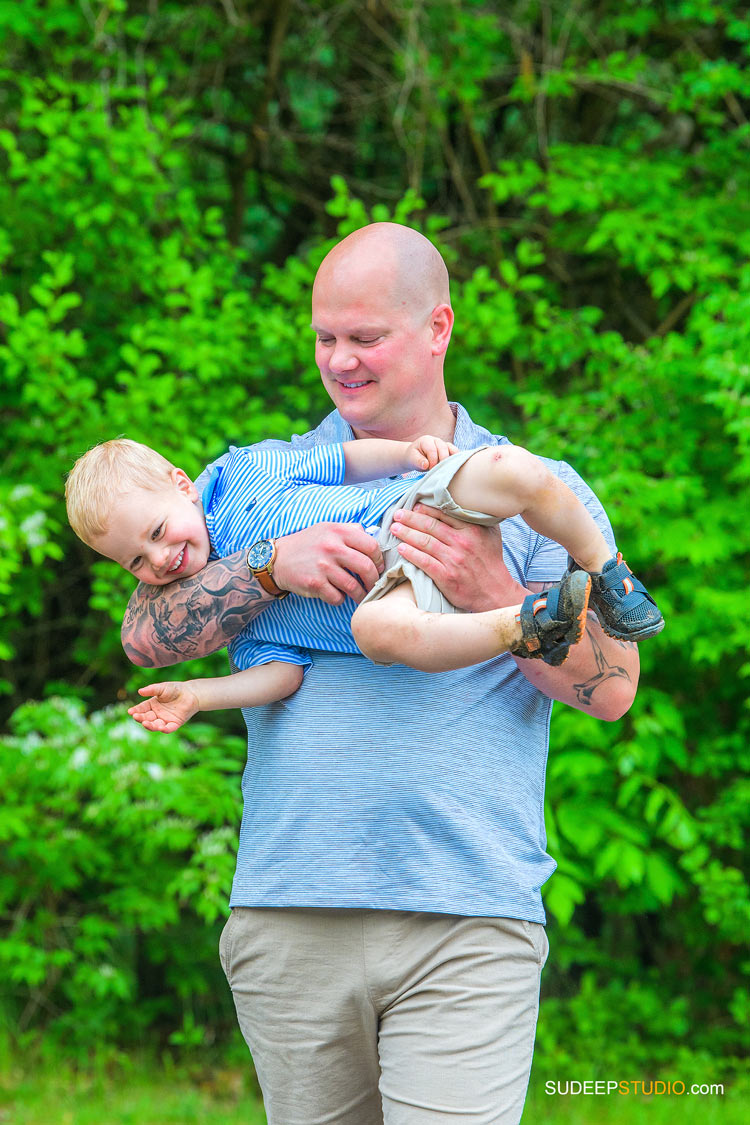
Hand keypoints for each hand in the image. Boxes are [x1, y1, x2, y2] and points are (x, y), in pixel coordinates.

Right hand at [128, 680, 199, 732]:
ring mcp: (165, 720)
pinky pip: (169, 728)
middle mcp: (157, 714)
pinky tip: (161, 728)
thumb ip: (152, 689)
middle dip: (141, 718)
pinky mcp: (175, 724)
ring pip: (155, 725)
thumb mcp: (162, 688)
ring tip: (146, 723)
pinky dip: (165, 729)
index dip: (136, 711)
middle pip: (146, 718)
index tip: (130, 712)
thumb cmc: (175, 689)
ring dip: (150, 725)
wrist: (191, 693)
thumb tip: (139, 691)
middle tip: (136, 717)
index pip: (142, 709)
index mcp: (152, 705)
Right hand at [273, 522, 383, 604]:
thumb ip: (351, 530)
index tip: (379, 567)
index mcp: (338, 531)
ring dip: (360, 594)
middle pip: (366, 567)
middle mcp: (331, 547)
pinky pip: (338, 598)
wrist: (278, 559)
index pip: (371, 546)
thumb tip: (375, 538)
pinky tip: (337, 594)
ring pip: (354, 586)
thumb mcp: (328, 528)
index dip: (379, 559)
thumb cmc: (308, 544)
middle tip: (374, 586)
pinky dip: (340, 599)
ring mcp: (323, 566)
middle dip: (374, 581)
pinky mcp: (315, 584)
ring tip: (360, 596)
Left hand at [389, 503, 526, 611]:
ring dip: (406, 534)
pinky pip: (423, 562)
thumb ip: (477, 520)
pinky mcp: (446, 576)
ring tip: (394, 528)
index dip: (425, 510)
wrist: (495, 592)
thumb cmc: (491, 562)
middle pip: (430, 526)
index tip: (414, 506)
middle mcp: (461, 543)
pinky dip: (411, 554)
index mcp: (471, 530)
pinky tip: (401, 548)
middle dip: (410, 518)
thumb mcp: (491, 535)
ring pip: (424, 542)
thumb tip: (465, 504)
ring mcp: (453, 560)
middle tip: (397, 514)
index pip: (443, 515)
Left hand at [406, 435, 458, 471]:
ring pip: (452, 450)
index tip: (429, 469)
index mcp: (426, 440)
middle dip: (441, 461)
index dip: (432, 461)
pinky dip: (456, 458)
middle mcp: (436, 440)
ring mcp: (444, 445)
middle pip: (443, 448)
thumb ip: (418, 461)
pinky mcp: (449, 450)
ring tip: (445, 468)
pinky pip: (456, 453)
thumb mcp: (412, 459)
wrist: (415, 457)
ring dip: (450, 460)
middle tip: (437, 469)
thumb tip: (426, 465)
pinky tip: (454, 465)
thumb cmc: (413, 458)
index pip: (432, 450)